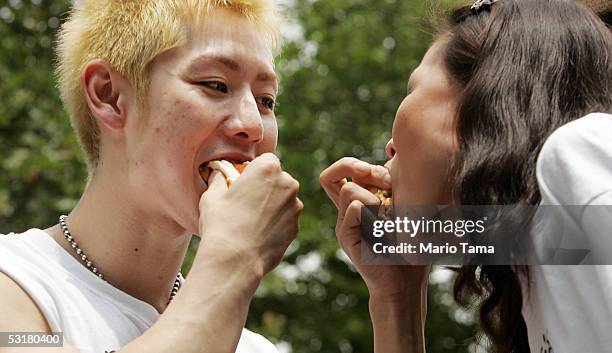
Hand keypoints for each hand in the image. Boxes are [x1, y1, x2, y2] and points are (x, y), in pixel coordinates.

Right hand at [198, 153, 302, 276]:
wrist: (234, 259)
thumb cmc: (221, 224)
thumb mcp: (211, 196)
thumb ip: (219, 180)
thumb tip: (218, 175)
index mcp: (268, 168)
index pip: (266, 160)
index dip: (254, 170)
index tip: (243, 182)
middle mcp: (288, 184)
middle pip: (278, 178)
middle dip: (266, 186)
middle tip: (246, 201)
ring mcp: (295, 207)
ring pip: (284, 199)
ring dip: (272, 205)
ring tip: (250, 221)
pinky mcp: (296, 227)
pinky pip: (285, 219)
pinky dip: (276, 223)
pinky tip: (257, 233)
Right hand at [320, 157, 428, 299]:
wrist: (406, 280)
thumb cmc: (411, 243)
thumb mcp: (405, 205)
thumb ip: (395, 181)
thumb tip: (391, 148)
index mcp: (357, 201)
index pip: (338, 172)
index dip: (353, 164)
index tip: (383, 172)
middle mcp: (346, 211)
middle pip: (332, 175)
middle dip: (365, 170)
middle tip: (389, 183)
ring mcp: (344, 224)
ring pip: (349, 190)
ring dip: (374, 194)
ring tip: (391, 211)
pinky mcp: (346, 238)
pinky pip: (353, 209)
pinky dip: (373, 211)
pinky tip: (388, 225)